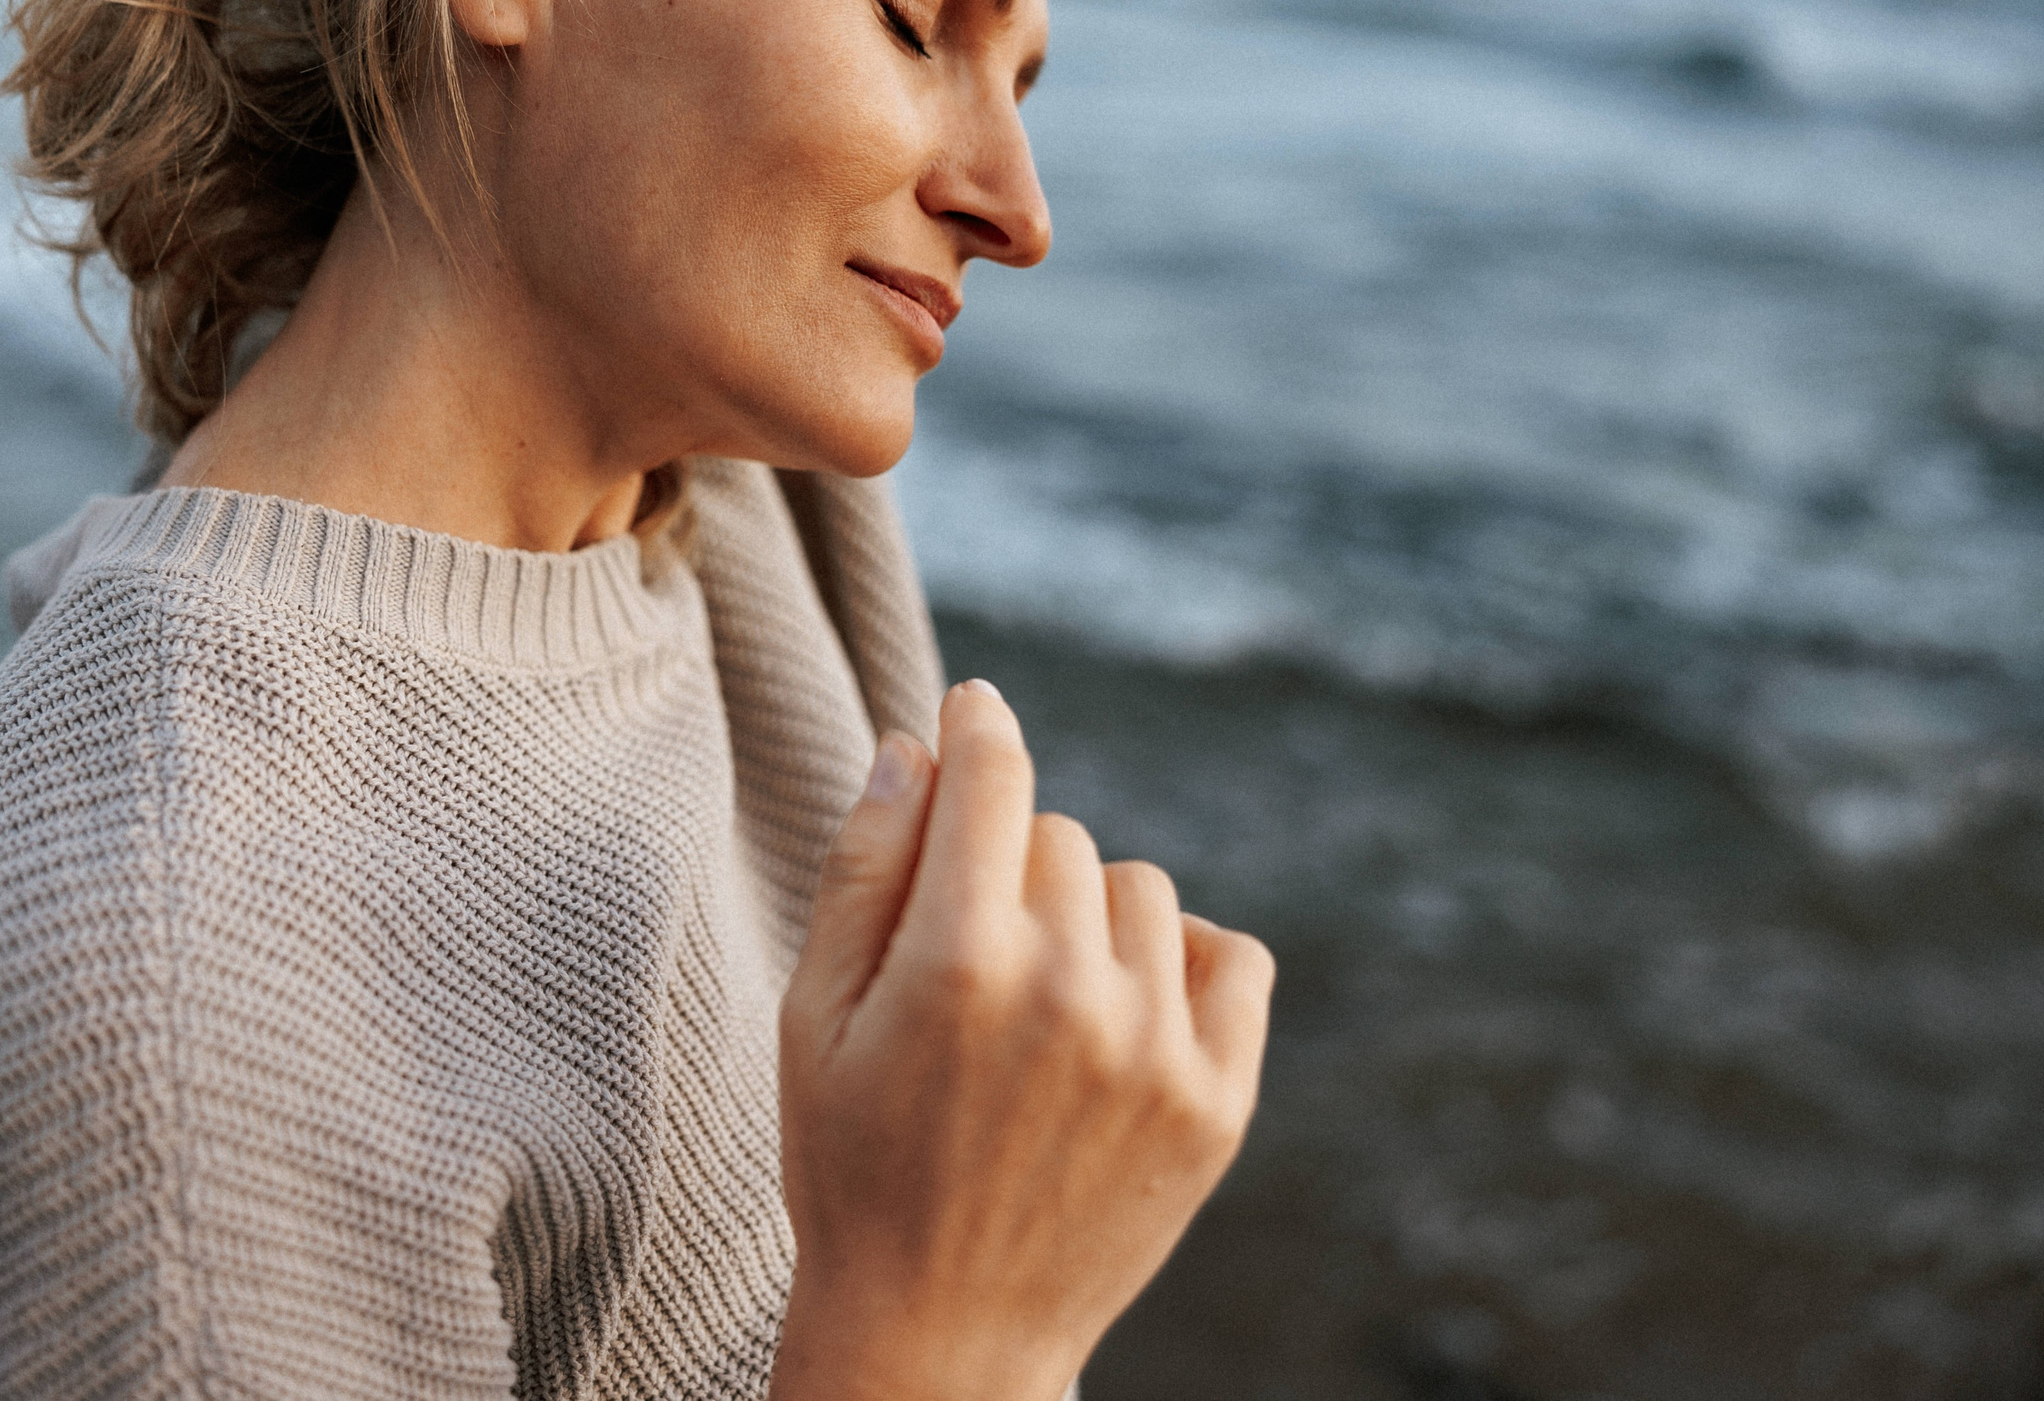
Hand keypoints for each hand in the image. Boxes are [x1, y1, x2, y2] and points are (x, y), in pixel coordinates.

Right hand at [772, 682, 1273, 1400]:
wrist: (942, 1334)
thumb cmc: (854, 1165)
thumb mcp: (812, 1016)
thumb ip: (863, 867)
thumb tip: (916, 744)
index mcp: (956, 963)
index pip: (994, 775)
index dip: (978, 725)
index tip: (974, 709)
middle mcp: (1067, 992)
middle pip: (1059, 831)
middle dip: (1009, 861)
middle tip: (969, 944)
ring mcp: (1154, 1050)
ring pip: (1139, 885)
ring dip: (1089, 911)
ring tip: (1040, 994)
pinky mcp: (1218, 1103)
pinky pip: (1231, 955)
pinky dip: (1183, 958)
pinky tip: (1126, 1005)